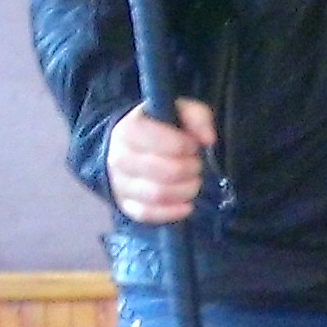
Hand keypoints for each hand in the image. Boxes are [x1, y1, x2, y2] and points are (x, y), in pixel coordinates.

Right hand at [107, 101, 214, 222]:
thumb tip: (207, 139)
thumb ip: (196, 117)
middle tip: (195, 164)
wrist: (130, 147)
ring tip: (192, 181)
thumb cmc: (160, 128)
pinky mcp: (125, 205)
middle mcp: (119, 157)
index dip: (187, 146)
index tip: (192, 145)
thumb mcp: (179, 112)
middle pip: (167, 172)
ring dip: (187, 190)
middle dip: (191, 169)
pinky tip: (186, 204)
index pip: (165, 143)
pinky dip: (173, 212)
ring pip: (159, 195)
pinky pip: (149, 214)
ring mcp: (119, 183)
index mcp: (129, 130)